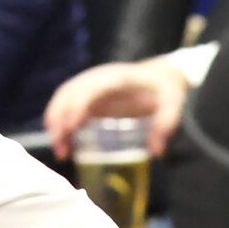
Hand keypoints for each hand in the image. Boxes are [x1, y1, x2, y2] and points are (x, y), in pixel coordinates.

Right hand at [42, 59, 191, 159]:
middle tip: (62, 149)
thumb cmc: (165, 89)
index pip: (90, 88)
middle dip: (59, 119)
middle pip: (69, 93)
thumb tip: (156, 151)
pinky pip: (67, 106)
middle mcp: (98, 79)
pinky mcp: (89, 96)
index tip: (71, 128)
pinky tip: (65, 145)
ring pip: (63, 99)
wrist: (160, 76)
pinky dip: (60, 123)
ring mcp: (91, 86)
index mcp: (116, 78)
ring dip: (55, 123)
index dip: (77, 105)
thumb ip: (166, 123)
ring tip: (61, 151)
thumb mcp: (172, 103)